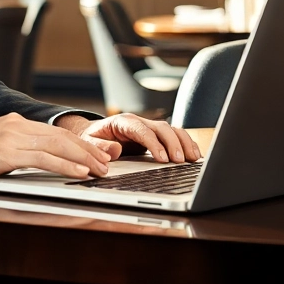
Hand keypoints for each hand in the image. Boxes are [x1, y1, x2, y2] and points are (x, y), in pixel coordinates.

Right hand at [0, 113, 111, 183]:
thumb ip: (14, 151)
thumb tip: (36, 162)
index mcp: (13, 123)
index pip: (55, 132)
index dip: (80, 143)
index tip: (98, 153)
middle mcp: (15, 125)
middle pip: (62, 136)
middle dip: (89, 150)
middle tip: (108, 162)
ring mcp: (10, 137)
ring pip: (57, 145)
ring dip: (84, 158)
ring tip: (101, 170)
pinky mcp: (4, 152)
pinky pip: (43, 158)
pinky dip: (65, 165)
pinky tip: (79, 172)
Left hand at [56, 113, 201, 165]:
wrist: (95, 133)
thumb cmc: (93, 138)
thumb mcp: (89, 142)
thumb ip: (100, 146)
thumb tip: (115, 150)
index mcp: (123, 122)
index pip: (142, 130)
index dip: (154, 144)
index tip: (162, 158)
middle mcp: (139, 122)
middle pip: (161, 128)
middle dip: (173, 144)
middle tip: (179, 161)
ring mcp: (149, 127)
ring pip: (172, 130)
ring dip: (184, 143)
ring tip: (192, 158)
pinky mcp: (156, 136)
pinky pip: (175, 136)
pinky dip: (186, 144)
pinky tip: (194, 154)